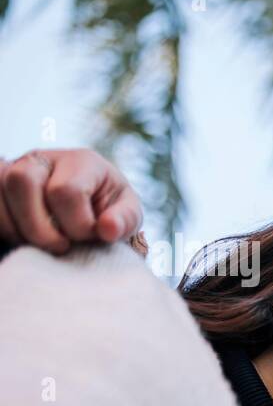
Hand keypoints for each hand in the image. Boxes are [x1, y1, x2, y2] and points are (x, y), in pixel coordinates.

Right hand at [0, 148, 143, 254]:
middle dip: (41, 227)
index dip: (77, 224)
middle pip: (22, 182)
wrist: (87, 211)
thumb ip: (124, 220)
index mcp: (81, 161)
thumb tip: (108, 229)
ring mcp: (15, 168)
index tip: (90, 237)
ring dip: (20, 229)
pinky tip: (26, 240)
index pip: (66, 190)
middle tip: (62, 246)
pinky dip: (6, 229)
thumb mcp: (126, 214)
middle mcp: (43, 159)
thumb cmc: (109, 211)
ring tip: (44, 245)